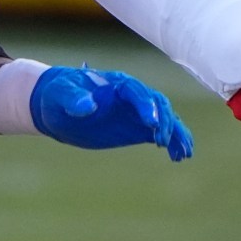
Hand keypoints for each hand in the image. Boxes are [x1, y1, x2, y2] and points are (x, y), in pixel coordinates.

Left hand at [30, 65, 193, 160]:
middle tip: (160, 141)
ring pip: (164, 119)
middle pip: (156, 104)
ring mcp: (135, 112)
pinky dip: (172, 142)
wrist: (56, 106)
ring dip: (175, 133)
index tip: (151, 123)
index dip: (145, 106)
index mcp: (115, 84)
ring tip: (183, 152)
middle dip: (163, 121)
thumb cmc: (57, 95)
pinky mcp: (136, 128)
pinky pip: (159, 133)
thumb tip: (88, 105)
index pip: (137, 91)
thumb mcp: (61, 95)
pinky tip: (179, 155)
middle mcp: (131, 96)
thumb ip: (74, 98)